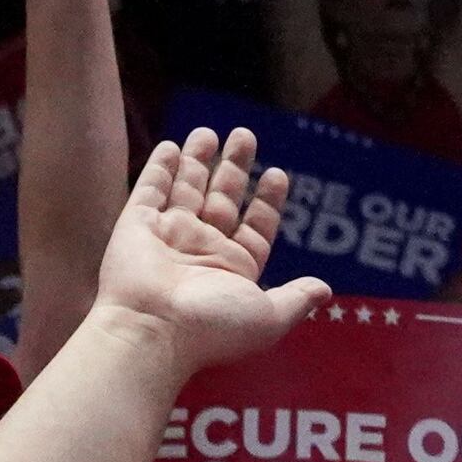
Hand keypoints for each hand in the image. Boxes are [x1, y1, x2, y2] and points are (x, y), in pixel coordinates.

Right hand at [89, 128, 332, 371]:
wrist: (152, 331)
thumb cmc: (211, 327)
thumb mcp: (268, 318)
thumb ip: (295, 299)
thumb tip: (324, 290)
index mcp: (232, 269)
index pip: (253, 227)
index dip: (266, 201)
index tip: (276, 174)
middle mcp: (200, 250)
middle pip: (222, 199)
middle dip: (235, 167)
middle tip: (245, 135)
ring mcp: (167, 236)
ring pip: (186, 189)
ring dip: (198, 160)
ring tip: (209, 131)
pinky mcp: (136, 226)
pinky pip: (149, 190)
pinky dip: (160, 168)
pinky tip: (170, 147)